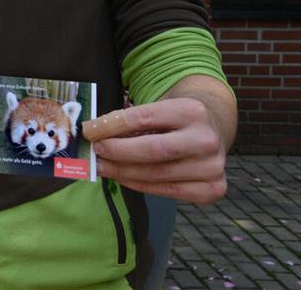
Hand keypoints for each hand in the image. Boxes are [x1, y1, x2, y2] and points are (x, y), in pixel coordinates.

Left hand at [85, 97, 227, 203]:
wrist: (212, 128)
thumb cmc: (175, 118)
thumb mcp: (158, 108)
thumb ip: (130, 119)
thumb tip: (94, 132)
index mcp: (191, 110)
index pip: (142, 118)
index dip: (111, 126)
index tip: (88, 130)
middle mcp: (206, 139)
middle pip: (152, 150)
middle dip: (116, 152)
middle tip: (94, 152)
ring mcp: (212, 167)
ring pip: (157, 174)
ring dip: (123, 171)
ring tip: (102, 166)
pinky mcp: (212, 189)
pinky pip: (167, 191)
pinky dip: (139, 185)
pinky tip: (122, 177)